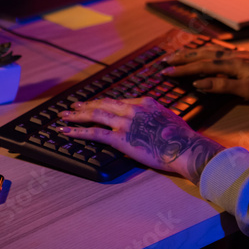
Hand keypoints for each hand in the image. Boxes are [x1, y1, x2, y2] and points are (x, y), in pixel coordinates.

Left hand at [59, 98, 223, 183]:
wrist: (184, 147)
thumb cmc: (180, 138)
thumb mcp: (167, 119)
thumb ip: (153, 118)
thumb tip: (146, 124)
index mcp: (144, 102)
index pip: (119, 101)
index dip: (104, 103)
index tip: (96, 104)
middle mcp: (132, 108)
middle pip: (103, 104)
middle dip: (86, 105)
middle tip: (74, 106)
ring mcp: (124, 122)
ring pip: (95, 115)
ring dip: (77, 115)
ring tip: (64, 116)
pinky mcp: (119, 137)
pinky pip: (94, 132)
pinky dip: (77, 131)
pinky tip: (66, 131)